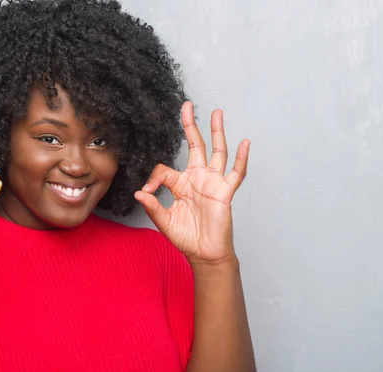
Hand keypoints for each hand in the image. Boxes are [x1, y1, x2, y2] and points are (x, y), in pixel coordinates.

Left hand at [135, 101, 248, 265]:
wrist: (204, 254)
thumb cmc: (185, 238)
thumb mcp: (164, 221)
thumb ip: (152, 206)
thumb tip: (138, 193)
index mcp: (180, 184)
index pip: (164, 169)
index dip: (153, 178)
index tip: (146, 192)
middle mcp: (197, 179)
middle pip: (194, 146)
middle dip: (190, 126)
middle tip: (187, 106)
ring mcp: (212, 183)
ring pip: (216, 152)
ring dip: (217, 132)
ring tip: (217, 113)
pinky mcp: (225, 192)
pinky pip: (235, 173)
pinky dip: (241, 159)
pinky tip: (244, 143)